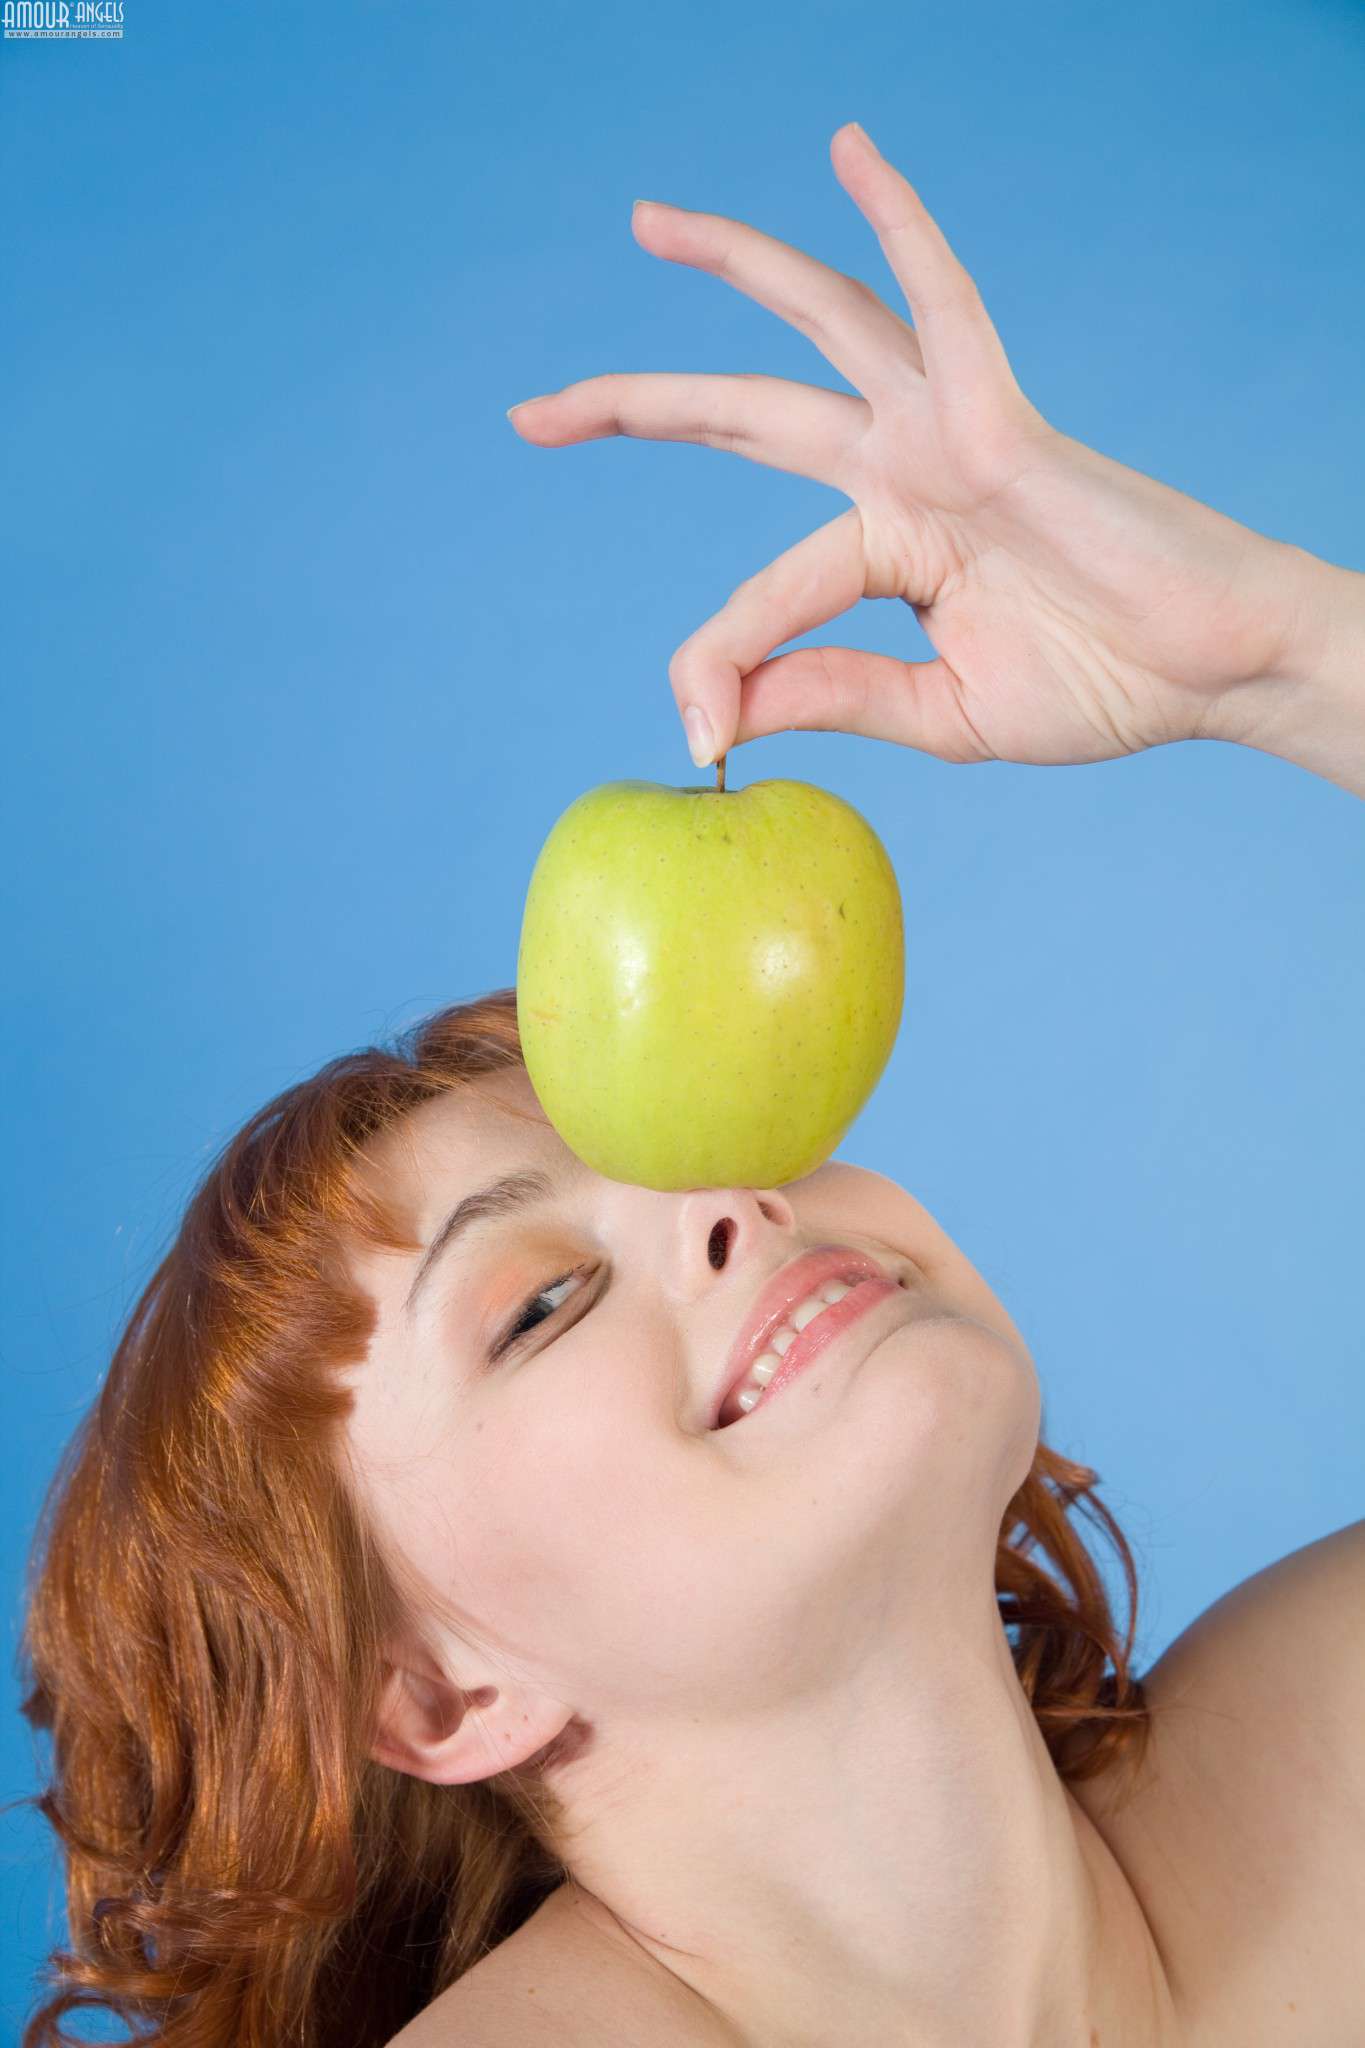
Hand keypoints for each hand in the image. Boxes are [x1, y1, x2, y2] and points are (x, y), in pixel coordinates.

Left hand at [506, 123, 1310, 772]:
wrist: (1212, 672)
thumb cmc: (1099, 685)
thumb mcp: (939, 713)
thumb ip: (831, 692)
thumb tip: (719, 711)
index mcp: (882, 548)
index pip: (754, 598)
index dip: (715, 662)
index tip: (697, 728)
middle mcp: (899, 472)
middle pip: (743, 412)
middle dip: (634, 406)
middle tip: (531, 412)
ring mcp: (945, 434)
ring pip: (821, 325)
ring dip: (737, 265)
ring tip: (649, 223)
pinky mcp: (1001, 417)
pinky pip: (945, 301)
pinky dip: (900, 224)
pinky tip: (851, 152)